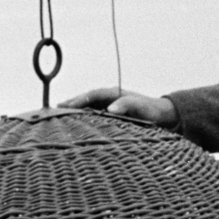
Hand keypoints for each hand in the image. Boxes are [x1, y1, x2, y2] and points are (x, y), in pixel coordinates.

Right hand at [59, 87, 178, 126]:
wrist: (163, 115)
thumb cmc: (152, 111)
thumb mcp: (142, 108)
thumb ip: (127, 106)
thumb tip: (110, 109)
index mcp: (115, 93)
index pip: (92, 95)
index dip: (79, 100)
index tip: (66, 106)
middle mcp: (110, 98)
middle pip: (86, 99)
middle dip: (71, 103)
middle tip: (55, 109)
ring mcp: (109, 105)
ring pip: (88, 106)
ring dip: (75, 110)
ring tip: (59, 116)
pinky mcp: (111, 115)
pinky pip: (94, 114)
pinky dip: (83, 118)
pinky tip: (75, 125)